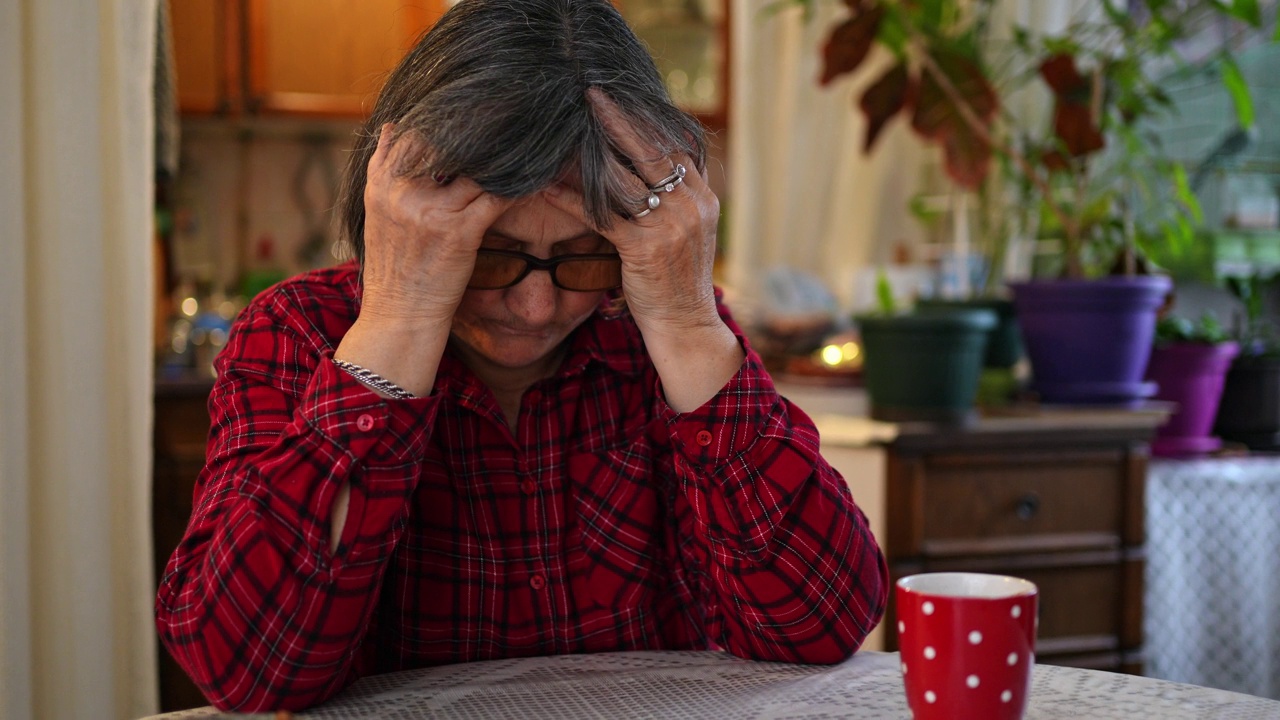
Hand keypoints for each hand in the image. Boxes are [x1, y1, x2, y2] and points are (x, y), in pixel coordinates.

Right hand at [334, 125, 511, 398]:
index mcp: (379, 185)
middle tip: (508, 111)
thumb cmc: (395, 270)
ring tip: (529, 139)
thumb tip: (390, 126)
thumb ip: (384, 171)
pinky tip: (537, 176)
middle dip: (476, 127)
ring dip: (504, 153)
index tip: (471, 104)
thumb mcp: (377, 214)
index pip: (409, 132)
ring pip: (475, 166)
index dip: (442, 116)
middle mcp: (400, 192)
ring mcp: (429, 211)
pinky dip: (519, 185)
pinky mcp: (457, 232)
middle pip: (443, 140)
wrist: (398, 320)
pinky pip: (496, 197)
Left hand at [545, 91, 721, 341]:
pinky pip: (601, 215)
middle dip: (619, 120)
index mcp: (702, 198)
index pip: (675, 146)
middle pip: (651, 149)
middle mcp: (690, 205)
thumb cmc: (680, 282)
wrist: (686, 326)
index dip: (646, 120)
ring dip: (590, 153)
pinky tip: (547, 187)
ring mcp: (668, 225)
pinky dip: (571, 199)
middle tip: (592, 95)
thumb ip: (677, 200)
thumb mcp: (690, 234)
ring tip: (564, 131)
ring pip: (624, 177)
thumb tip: (656, 170)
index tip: (620, 98)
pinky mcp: (643, 248)